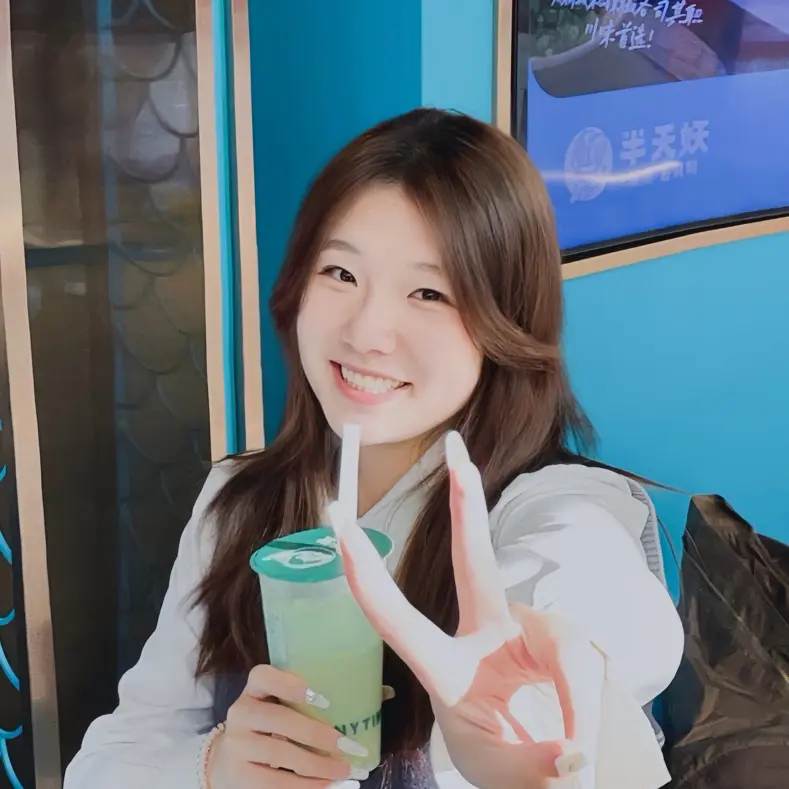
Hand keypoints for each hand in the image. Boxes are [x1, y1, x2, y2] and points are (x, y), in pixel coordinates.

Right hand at [207, 664, 373, 788]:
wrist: (230, 758)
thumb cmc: (274, 724)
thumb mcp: (288, 705)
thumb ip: (326, 697)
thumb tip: (386, 692)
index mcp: (255, 687)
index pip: (263, 675)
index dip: (290, 684)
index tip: (324, 699)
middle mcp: (240, 712)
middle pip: (282, 721)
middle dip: (322, 736)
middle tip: (352, 748)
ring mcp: (236, 744)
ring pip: (283, 755)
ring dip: (320, 766)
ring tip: (347, 771)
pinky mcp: (238, 775)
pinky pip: (276, 784)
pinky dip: (306, 787)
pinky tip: (328, 785)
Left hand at [328, 432, 603, 788]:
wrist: (551, 770)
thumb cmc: (511, 764)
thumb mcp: (503, 772)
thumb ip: (533, 765)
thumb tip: (574, 755)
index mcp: (445, 669)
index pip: (396, 616)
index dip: (365, 573)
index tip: (337, 522)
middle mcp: (486, 638)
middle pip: (475, 561)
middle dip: (465, 504)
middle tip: (456, 451)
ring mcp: (530, 637)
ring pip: (562, 642)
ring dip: (575, 700)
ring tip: (568, 761)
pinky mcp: (570, 646)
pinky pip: (585, 662)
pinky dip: (589, 706)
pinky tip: (582, 749)